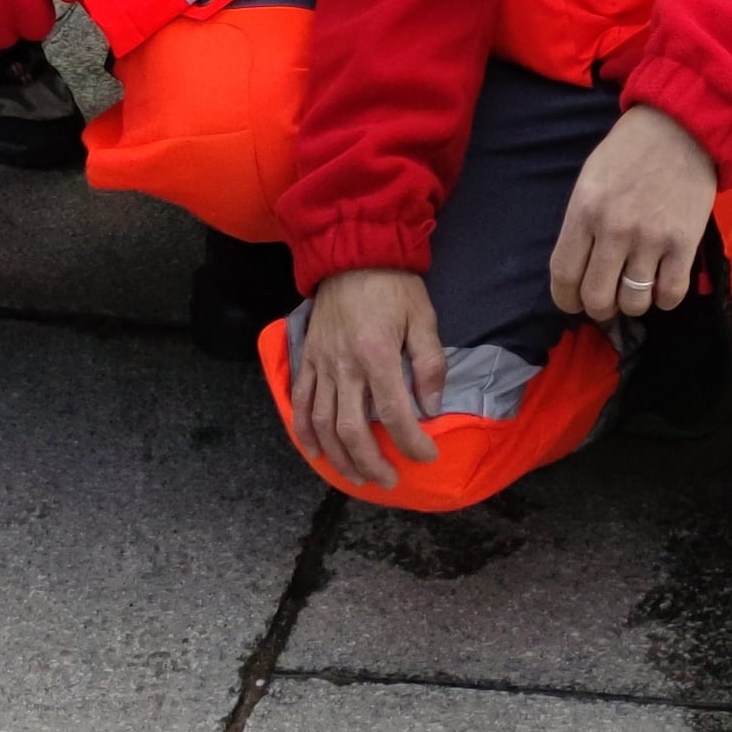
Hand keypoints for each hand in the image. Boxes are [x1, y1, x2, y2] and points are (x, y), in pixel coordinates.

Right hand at [287, 268, 447, 488]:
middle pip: (352, 429)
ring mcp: (321, 363)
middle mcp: (344, 365)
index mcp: (377, 355)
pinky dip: (304, 432)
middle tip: (389, 480)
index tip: (427, 457)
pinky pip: (300, 402)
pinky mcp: (308, 358)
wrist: (352, 251)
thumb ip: (430, 364)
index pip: (395, 413)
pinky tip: (316, 453)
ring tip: (358, 477)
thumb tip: (432, 409)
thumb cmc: (394, 284)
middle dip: (372, 462)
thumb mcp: (423, 317)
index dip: (412, 443)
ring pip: (322, 423)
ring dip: (339, 457)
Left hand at [548, 103, 718, 322]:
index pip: (564, 275)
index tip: (574, 301)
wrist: (681, 126)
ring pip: (634, 302)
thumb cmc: (629, 151)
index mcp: (584, 210)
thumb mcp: (590, 180)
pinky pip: (670, 294)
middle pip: (597, 298)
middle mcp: (614, 228)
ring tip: (636, 289)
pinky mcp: (684, 243)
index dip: (566, 299)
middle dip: (599, 308)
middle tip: (607, 299)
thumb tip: (579, 271)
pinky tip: (662, 284)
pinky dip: (664, 299)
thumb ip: (582, 224)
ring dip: (632, 304)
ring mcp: (651, 238)